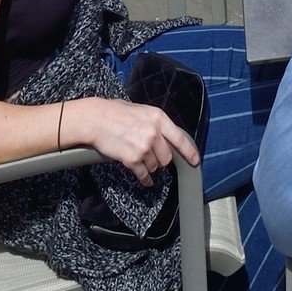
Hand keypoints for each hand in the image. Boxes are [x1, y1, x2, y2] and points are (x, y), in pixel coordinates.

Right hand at [75, 98, 198, 183]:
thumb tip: (164, 136)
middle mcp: (154, 133)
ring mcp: (144, 147)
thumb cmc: (116, 112)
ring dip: (150, 166)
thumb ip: (154, 123)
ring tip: (140, 160)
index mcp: (158, 117)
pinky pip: (144, 175)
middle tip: (152, 156)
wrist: (96, 119)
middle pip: (167, 157)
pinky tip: (145, 180)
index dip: (189, 152)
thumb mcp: (141, 110)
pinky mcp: (132, 159)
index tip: (195, 161)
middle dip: (161, 160)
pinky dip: (145, 179)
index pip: (180, 138)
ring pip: (155, 166)